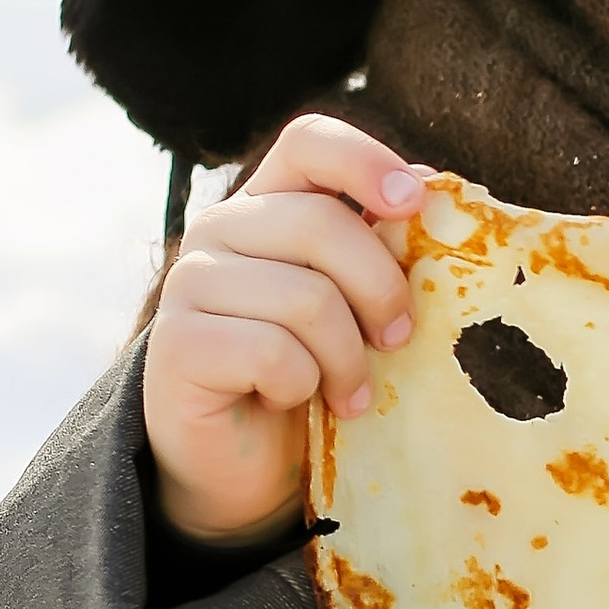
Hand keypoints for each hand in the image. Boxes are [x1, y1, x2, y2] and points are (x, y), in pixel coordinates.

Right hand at [143, 117, 430, 545]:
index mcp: (268, 203)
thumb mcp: (354, 305)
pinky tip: (291, 400)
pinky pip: (272, 353)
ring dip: (346, 358)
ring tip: (349, 392)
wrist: (241, 466)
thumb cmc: (310, 375)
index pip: (309, 142)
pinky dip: (301, 386)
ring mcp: (189, 283)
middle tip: (398, 340)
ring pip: (305, 297)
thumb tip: (433, 190)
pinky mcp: (175, 345)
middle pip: (321, 224)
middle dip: (380, 291)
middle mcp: (219, 228)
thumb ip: (380, 248)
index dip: (365, 160)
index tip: (414, 203)